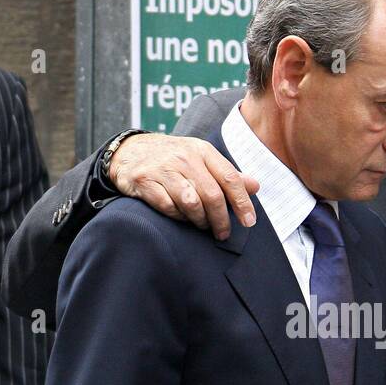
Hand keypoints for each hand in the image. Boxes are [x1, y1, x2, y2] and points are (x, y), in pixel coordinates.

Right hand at [109, 133, 258, 239]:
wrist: (130, 151)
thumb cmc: (173, 159)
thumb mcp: (201, 158)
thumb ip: (226, 174)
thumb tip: (255, 186)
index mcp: (202, 151)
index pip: (230, 178)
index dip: (242, 202)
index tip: (249, 222)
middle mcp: (184, 157)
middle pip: (212, 195)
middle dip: (221, 219)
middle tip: (223, 233)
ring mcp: (164, 169)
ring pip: (191, 203)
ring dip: (200, 220)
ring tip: (202, 225)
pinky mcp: (145, 182)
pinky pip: (168, 208)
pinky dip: (179, 217)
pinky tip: (182, 218)